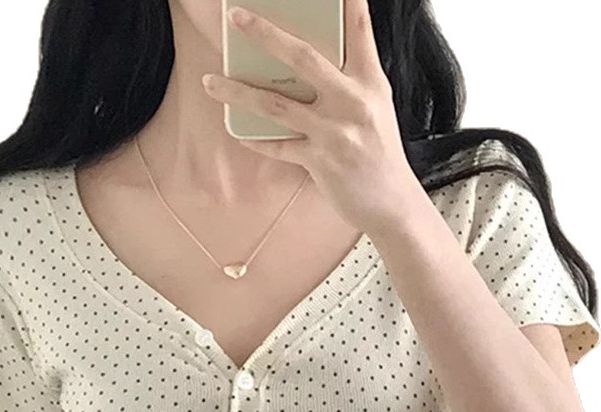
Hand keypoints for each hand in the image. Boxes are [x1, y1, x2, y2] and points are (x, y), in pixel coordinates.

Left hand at [202, 0, 421, 233]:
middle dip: (265, 34)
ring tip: (210, 81)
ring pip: (276, 104)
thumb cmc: (380, 152)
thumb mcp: (376, 106)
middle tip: (236, 16)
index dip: (348, 2)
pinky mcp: (319, 161)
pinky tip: (237, 132)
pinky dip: (255, 140)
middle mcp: (352, 101)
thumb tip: (308, 62)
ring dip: (237, 91)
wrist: (390, 202)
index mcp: (370, 81)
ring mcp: (334, 132)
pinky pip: (277, 147)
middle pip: (302, 58)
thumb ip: (350, 80)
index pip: (359, 30)